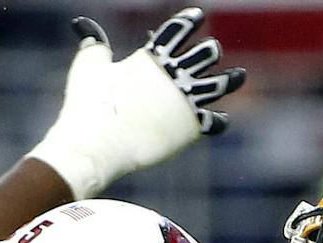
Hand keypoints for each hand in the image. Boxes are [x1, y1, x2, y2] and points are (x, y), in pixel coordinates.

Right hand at [29, 9, 245, 200]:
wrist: (97, 146)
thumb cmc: (88, 107)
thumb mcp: (89, 66)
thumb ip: (94, 44)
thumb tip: (83, 26)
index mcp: (153, 56)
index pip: (178, 30)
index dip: (190, 20)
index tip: (198, 16)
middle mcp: (174, 75)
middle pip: (204, 54)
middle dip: (208, 52)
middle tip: (211, 51)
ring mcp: (184, 102)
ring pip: (218, 85)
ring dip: (230, 80)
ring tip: (239, 76)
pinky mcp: (189, 130)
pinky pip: (213, 123)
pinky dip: (219, 121)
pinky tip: (223, 120)